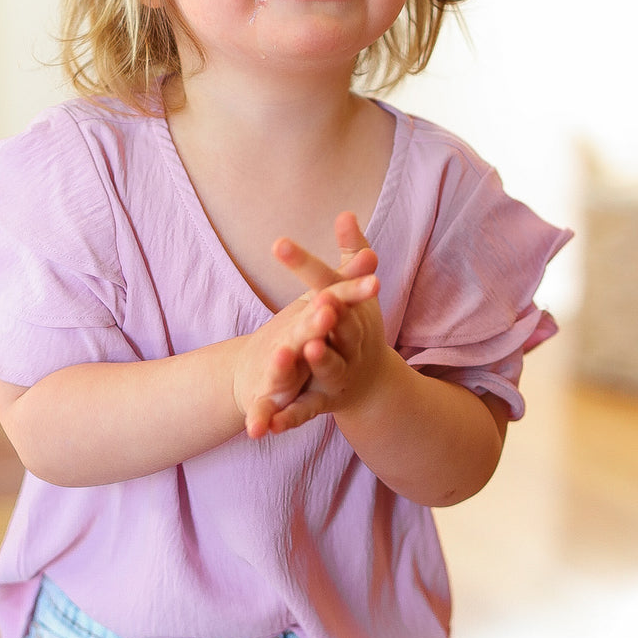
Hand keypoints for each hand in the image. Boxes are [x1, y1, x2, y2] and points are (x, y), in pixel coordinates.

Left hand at [254, 213, 389, 436]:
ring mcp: (340, 372)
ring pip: (329, 365)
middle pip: (339, 323)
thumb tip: (344, 212)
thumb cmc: (358, 326)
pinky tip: (264, 425)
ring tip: (304, 349)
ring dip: (319, 358)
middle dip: (327, 313)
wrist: (372, 383)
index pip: (329, 281)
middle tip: (317, 300)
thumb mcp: (355, 290)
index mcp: (351, 310)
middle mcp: (352, 341)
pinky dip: (286, 417)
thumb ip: (350, 253)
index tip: (276, 242)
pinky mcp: (324, 402)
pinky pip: (304, 410)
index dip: (303, 264)